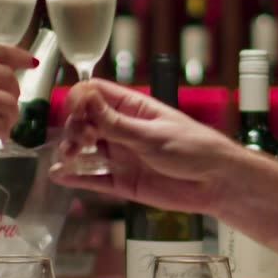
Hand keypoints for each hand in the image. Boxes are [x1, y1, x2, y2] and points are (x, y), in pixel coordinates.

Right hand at [48, 79, 244, 213]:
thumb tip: (87, 99)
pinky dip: (77, 178)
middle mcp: (123, 130)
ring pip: (86, 150)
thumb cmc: (194, 148)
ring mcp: (122, 156)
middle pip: (85, 122)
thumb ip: (116, 122)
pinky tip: (61, 176)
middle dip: (75, 128)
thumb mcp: (152, 134)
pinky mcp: (123, 182)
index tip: (74, 112)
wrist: (216, 183)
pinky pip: (94, 179)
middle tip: (79, 141)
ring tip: (67, 159)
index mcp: (133, 108)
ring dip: (71, 152)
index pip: (96, 94)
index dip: (80, 100)